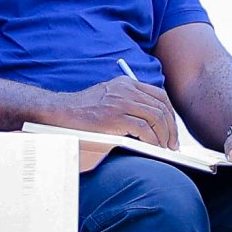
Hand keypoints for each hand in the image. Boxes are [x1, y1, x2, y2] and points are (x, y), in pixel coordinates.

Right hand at [45, 77, 180, 149]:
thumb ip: (128, 102)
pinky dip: (152, 140)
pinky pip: (144, 129)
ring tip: (163, 148)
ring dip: (164, 136)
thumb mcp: (108, 97)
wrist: (58, 111)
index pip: (160, 96)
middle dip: (171, 129)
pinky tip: (151, 147)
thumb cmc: (81, 110)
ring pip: (156, 117)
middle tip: (172, 144)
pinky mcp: (114, 117)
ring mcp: (120, 102)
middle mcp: (125, 89)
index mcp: (125, 83)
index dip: (170, 115)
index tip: (172, 130)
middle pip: (161, 107)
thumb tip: (151, 122)